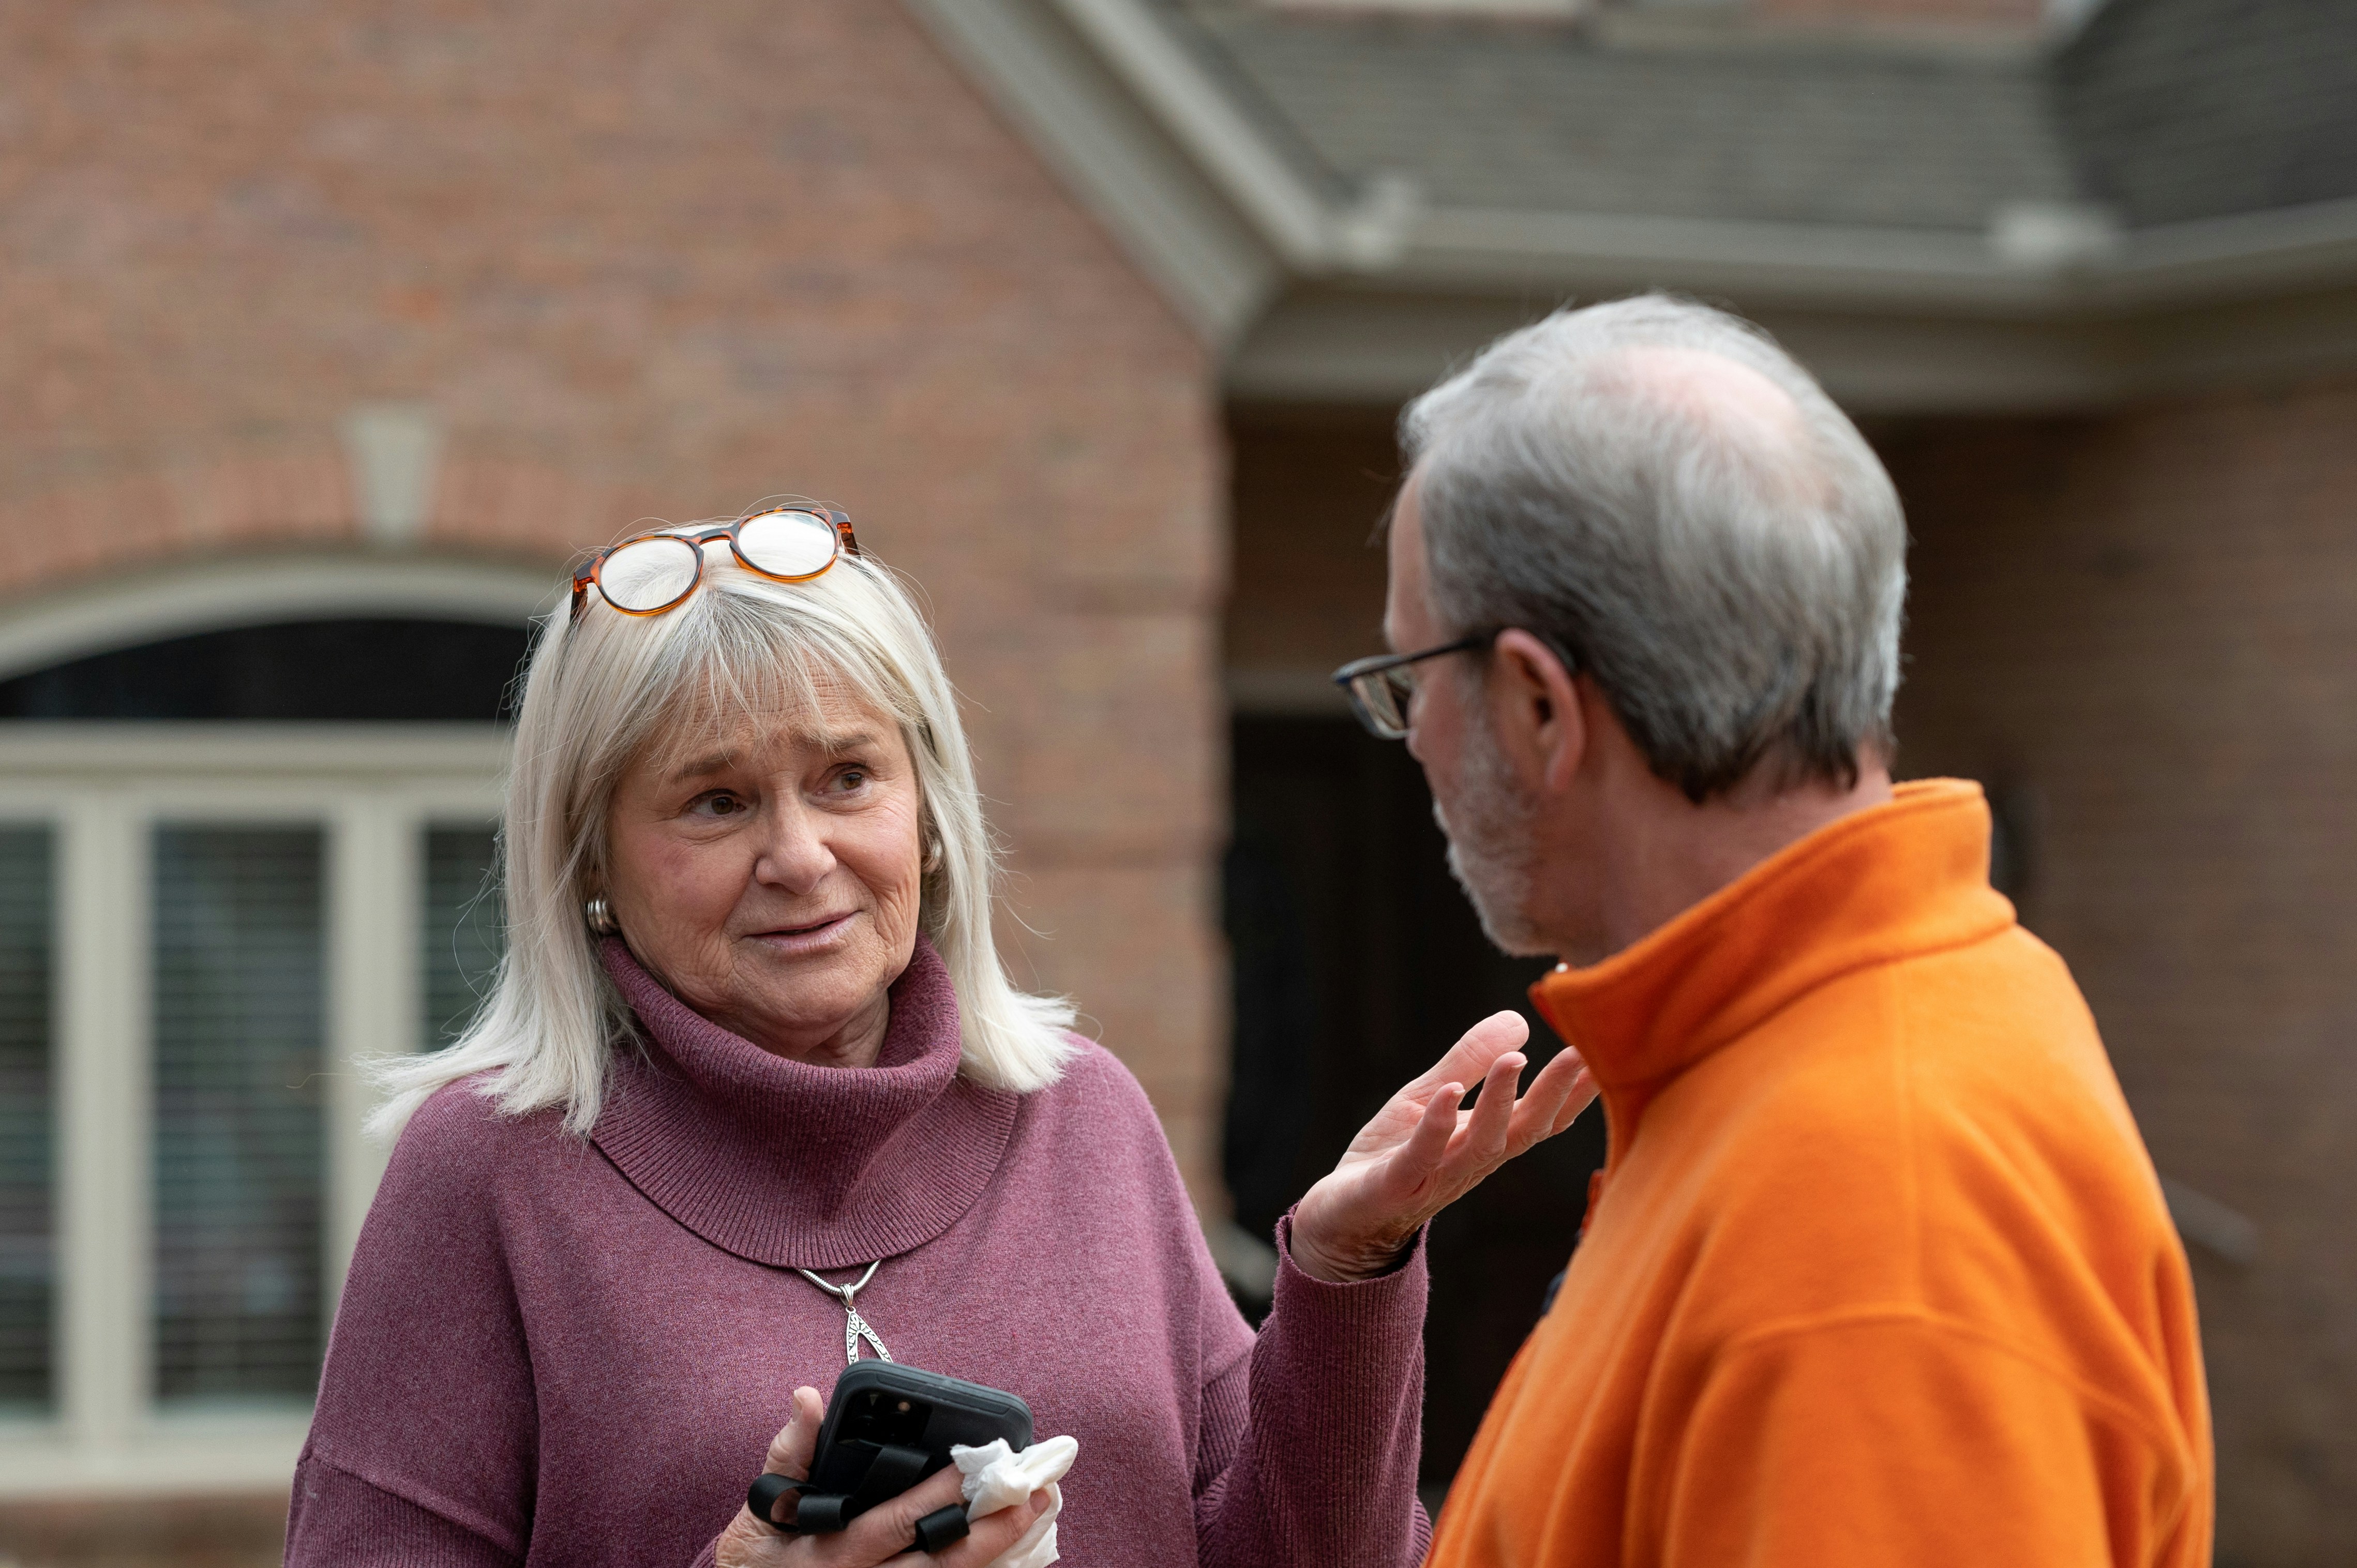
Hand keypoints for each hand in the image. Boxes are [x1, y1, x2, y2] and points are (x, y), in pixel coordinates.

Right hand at [714, 1386, 1050, 1566]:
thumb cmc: (757, 1553)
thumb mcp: (761, 1506)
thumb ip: (789, 1452)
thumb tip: (807, 1397)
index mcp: (833, 1552)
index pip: (897, 1522)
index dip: (941, 1498)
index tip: (979, 1464)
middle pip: (937, 1559)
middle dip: (989, 1526)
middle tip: (1034, 1491)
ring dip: (994, 1548)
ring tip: (1035, 1511)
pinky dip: (977, 1566)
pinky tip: (1012, 1544)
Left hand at [1291, 1012, 1596, 1282]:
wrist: (1340, 1213)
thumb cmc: (1391, 1153)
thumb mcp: (1430, 1096)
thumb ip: (1470, 1061)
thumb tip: (1520, 1019)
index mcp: (1486, 1140)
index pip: (1541, 1116)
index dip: (1574, 1090)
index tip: (1603, 1052)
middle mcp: (1471, 1162)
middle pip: (1525, 1130)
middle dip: (1555, 1094)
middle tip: (1581, 1053)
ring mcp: (1436, 1176)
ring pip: (1481, 1145)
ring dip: (1500, 1104)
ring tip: (1515, 1061)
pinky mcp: (1396, 1185)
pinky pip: (1421, 1156)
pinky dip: (1437, 1125)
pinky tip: (1449, 1093)